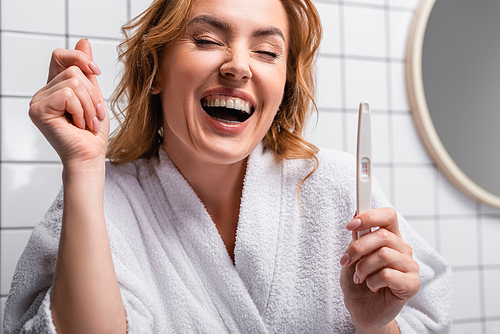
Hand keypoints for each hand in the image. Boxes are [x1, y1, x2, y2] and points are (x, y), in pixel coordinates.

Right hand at [29, 39, 108, 168]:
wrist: (90, 157)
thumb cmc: (92, 133)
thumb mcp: (94, 96)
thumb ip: (87, 71)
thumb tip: (84, 41)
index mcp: (55, 88)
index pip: (60, 56)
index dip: (80, 58)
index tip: (96, 72)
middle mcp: (43, 92)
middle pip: (73, 71)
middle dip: (92, 95)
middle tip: (93, 116)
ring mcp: (38, 101)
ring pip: (74, 82)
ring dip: (89, 105)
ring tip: (87, 122)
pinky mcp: (38, 110)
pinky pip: (67, 94)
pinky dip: (80, 110)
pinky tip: (77, 125)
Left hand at [339, 208, 419, 333]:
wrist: (361, 310)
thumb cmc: (358, 282)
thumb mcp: (351, 258)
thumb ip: (357, 240)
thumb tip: (356, 218)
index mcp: (390, 238)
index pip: (388, 216)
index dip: (370, 216)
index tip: (351, 225)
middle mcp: (402, 249)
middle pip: (383, 236)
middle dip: (358, 248)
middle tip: (347, 260)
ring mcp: (410, 266)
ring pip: (384, 255)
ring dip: (364, 267)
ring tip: (360, 277)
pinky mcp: (412, 284)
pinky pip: (388, 275)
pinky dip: (373, 281)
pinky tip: (372, 287)